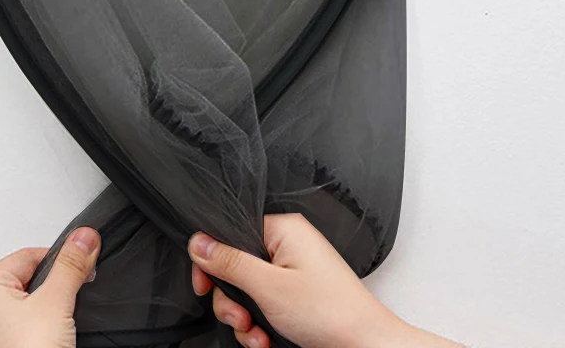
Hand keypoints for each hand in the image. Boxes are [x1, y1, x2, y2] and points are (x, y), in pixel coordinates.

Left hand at [0, 227, 100, 347]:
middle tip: (68, 304)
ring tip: (58, 328)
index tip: (80, 270)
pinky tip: (51, 341)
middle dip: (55, 288)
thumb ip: (71, 266)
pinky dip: (41, 330)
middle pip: (30, 278)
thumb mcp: (55, 303)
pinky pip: (25, 327)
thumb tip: (84, 237)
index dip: (60, 262)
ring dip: (49, 311)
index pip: (31, 254)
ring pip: (29, 305)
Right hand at [189, 214, 458, 347]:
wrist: (367, 345)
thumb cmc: (330, 311)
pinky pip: (264, 304)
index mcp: (282, 229)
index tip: (204, 285)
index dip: (213, 261)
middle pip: (236, 266)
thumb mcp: (268, 286)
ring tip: (257, 334)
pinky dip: (260, 324)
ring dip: (245, 318)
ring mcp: (292, 270)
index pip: (230, 233)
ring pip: (247, 290)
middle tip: (239, 317)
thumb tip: (198, 242)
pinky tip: (267, 339)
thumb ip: (229, 263)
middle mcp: (287, 245)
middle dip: (231, 300)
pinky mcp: (296, 294)